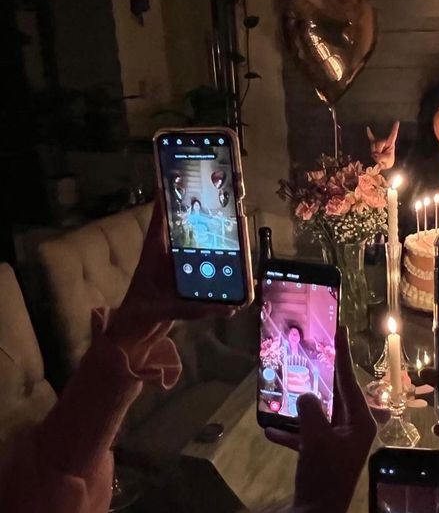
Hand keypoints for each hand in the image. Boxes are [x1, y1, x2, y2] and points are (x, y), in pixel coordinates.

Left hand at [106, 194, 234, 348]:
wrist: (132, 334)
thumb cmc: (139, 316)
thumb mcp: (166, 310)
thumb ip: (196, 308)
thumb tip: (228, 308)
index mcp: (154, 255)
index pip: (160, 221)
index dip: (166, 200)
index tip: (175, 178)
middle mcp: (165, 256)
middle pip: (180, 228)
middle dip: (195, 212)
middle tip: (216, 196)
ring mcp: (174, 267)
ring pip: (191, 244)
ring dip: (207, 234)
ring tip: (229, 222)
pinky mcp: (182, 280)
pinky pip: (199, 264)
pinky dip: (214, 260)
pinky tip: (232, 258)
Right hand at [266, 327, 376, 512]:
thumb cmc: (324, 475)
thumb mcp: (315, 437)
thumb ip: (310, 409)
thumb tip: (305, 395)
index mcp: (360, 420)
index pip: (349, 379)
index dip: (342, 353)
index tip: (339, 329)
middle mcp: (354, 427)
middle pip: (336, 394)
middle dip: (320, 377)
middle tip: (310, 352)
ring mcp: (341, 441)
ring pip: (321, 413)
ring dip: (301, 406)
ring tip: (284, 388)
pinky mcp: (327, 454)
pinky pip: (309, 434)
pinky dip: (293, 431)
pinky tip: (270, 429)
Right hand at [367, 121, 399, 169]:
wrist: (383, 166)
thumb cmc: (387, 162)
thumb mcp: (387, 160)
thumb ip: (382, 157)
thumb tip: (375, 154)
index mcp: (390, 144)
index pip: (393, 135)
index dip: (395, 129)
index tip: (397, 121)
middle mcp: (384, 141)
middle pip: (379, 142)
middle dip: (378, 150)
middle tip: (380, 158)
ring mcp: (378, 142)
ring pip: (374, 145)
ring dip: (374, 152)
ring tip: (377, 157)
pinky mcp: (374, 144)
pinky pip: (370, 138)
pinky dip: (369, 133)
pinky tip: (368, 128)